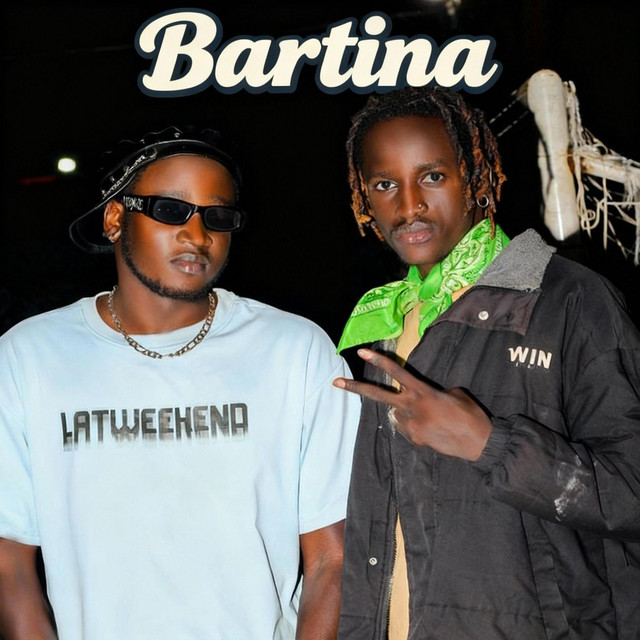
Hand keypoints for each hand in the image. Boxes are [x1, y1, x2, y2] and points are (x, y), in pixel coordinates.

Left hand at [333, 348, 491, 460]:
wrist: (479, 444)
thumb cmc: (470, 415)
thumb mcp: (454, 394)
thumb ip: (432, 392)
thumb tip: (421, 399)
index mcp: (424, 392)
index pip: (397, 373)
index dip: (379, 361)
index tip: (362, 353)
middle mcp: (412, 408)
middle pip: (378, 396)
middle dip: (355, 388)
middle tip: (335, 382)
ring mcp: (411, 426)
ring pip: (396, 414)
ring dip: (404, 412)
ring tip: (431, 417)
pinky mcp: (414, 439)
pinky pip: (407, 428)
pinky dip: (414, 425)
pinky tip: (433, 429)